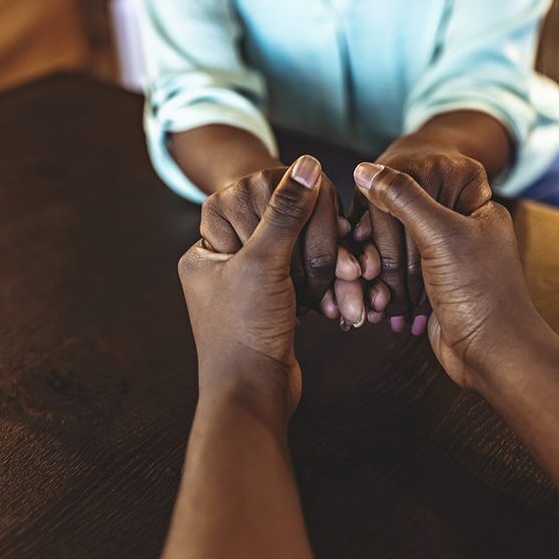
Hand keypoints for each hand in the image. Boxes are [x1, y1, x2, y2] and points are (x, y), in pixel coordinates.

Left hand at [199, 165, 360, 321]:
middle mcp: (224, 261)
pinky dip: (324, 287)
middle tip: (347, 265)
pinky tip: (339, 301)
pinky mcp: (273, 303)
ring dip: (328, 270)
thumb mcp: (264, 263)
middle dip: (318, 247)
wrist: (253, 395)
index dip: (293, 206)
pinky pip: (303, 279)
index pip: (252, 197)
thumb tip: (307, 163)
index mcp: (206, 246)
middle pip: (281, 226)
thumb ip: (285, 211)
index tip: (324, 217)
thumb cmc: (245, 331)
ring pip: (297, 254)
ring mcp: (250, 283)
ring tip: (352, 285)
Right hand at [351, 134, 491, 333]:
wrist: (493, 354)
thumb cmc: (479, 292)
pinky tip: (376, 305)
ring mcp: (446, 265)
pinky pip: (399, 283)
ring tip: (370, 290)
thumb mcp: (440, 233)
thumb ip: (403, 197)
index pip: (420, 187)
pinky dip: (385, 293)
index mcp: (473, 209)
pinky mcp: (432, 293)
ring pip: (397, 255)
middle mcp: (460, 233)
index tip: (363, 223)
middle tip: (363, 261)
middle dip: (378, 247)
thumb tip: (366, 170)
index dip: (386, 203)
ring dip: (379, 274)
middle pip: (403, 223)